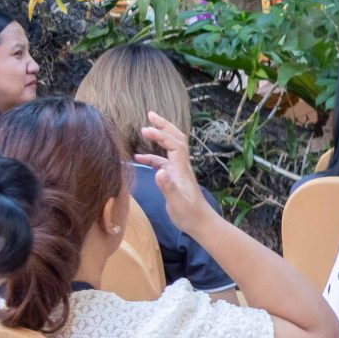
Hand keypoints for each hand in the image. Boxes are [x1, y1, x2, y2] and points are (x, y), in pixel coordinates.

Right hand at [136, 113, 217, 233]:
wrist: (200, 223)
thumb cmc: (189, 214)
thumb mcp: (177, 202)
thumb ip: (168, 187)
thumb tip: (159, 171)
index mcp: (182, 169)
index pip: (174, 144)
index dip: (161, 134)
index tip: (146, 129)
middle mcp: (181, 166)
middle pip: (176, 139)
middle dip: (164, 125)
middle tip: (150, 114)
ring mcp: (178, 171)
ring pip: (170, 148)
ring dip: (159, 136)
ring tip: (145, 128)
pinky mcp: (173, 178)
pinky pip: (162, 162)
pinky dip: (151, 157)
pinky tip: (138, 158)